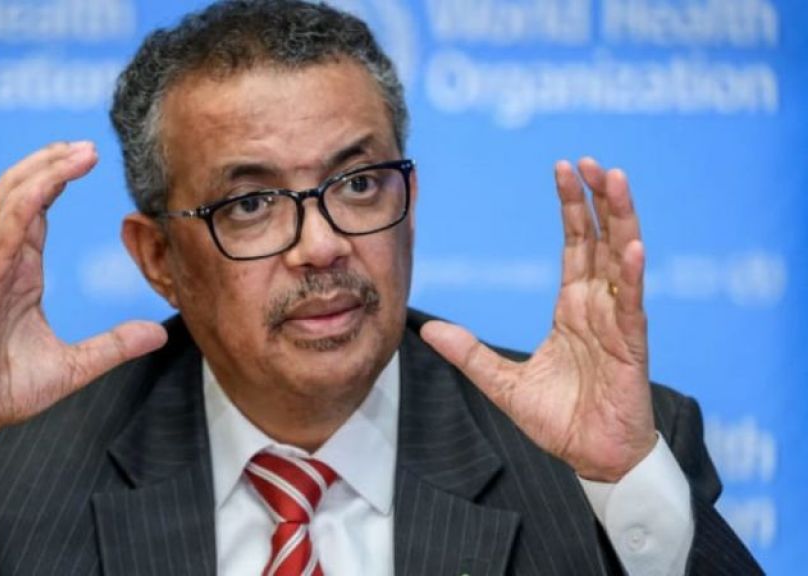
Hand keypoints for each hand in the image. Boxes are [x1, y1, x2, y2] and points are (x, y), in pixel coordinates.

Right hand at [0, 142, 167, 458]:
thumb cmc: (7, 389)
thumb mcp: (76, 366)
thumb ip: (114, 345)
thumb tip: (157, 334)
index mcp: (21, 273)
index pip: (36, 210)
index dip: (58, 177)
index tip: (89, 156)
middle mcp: (4, 263)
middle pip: (21, 193)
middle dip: (52, 162)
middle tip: (88, 144)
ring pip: (9, 203)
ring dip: (42, 171)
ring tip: (75, 150)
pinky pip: (2, 237)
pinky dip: (22, 206)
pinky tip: (45, 187)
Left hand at [421, 158, 654, 481]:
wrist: (592, 459)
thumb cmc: (560, 420)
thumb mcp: (503, 384)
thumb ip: (469, 354)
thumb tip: (427, 329)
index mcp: (573, 309)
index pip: (576, 246)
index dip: (572, 208)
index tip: (564, 170)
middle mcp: (597, 308)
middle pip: (601, 242)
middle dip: (597, 200)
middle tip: (590, 160)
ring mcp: (617, 325)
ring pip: (622, 262)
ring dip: (621, 221)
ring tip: (616, 180)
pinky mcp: (631, 349)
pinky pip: (631, 307)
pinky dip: (631, 278)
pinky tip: (632, 248)